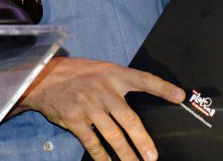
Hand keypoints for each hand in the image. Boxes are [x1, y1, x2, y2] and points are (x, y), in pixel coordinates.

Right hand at [17, 57, 183, 160]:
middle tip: (152, 156)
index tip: (180, 96)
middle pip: (128, 118)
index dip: (162, 87)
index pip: (142, 79)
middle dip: (142, 140)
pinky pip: (92, 142)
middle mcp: (102, 89)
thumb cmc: (77, 75)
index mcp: (113, 74)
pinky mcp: (74, 119)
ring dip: (126, 153)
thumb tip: (146, 101)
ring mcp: (87, 105)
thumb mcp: (101, 70)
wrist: (42, 78)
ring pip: (112, 134)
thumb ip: (121, 83)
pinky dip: (102, 156)